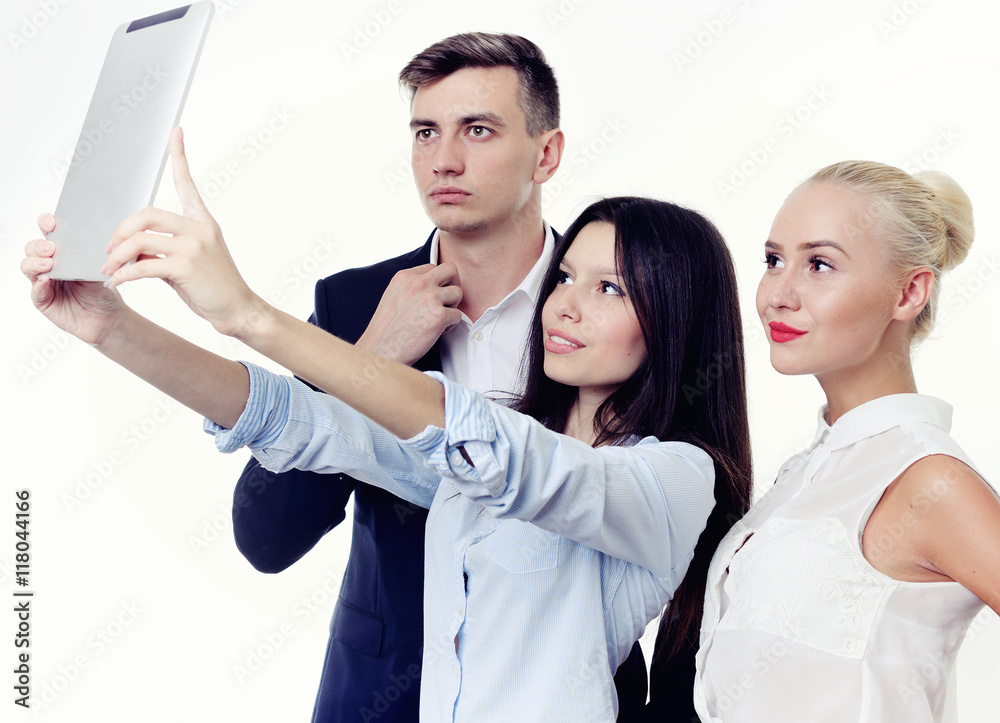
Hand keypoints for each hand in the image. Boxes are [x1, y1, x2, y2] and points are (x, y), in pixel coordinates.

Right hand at [22, 215, 127, 346]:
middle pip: (33, 248)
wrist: (108, 318)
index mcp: (64, 252)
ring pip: (28, 266)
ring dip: (35, 263)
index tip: (51, 223)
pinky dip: (39, 285)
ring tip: (48, 264)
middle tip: (51, 248)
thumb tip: (87, 238)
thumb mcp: (99, 269)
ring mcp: (45, 281)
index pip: (49, 232)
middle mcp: (51, 264)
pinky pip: (36, 291)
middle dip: (39, 245)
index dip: (46, 224)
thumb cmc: (103, 291)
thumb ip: (89, 255)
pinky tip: (46, 281)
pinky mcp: (43, 299)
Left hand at [103, 127, 264, 337]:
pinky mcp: (187, 265)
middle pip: (145, 214)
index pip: (187, 183)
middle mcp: (199, 228)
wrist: (238, 309)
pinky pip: (142, 265)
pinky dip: (124, 274)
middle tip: (110, 249)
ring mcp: (194, 245)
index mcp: (202, 222)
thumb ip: (162, 250)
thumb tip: (131, 250)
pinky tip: (118, 281)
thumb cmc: (214, 288)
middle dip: (120, 232)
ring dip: (117, 255)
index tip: (176, 132)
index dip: (180, 156)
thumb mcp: (188, 263)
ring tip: (110, 269)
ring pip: (139, 240)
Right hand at [356, 262, 463, 364]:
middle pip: (451, 270)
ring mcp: (430, 298)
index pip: (433, 267)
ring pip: (458, 293)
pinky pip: (458, 315)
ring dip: (452, 307)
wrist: (380, 351)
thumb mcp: (393, 297)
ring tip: (438, 319)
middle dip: (453, 285)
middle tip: (446, 302)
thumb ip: (411, 287)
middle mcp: (418, 283)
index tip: (432, 296)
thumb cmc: (386, 330)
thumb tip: (433, 284)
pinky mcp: (439, 316)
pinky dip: (450, 325)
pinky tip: (436, 331)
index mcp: (405, 276)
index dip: (437, 282)